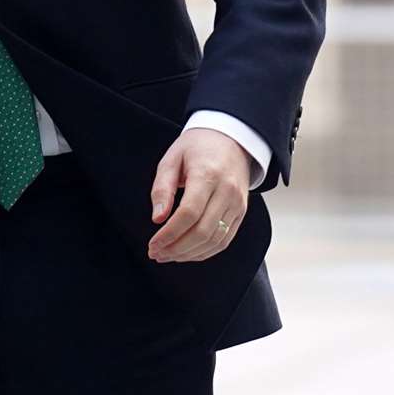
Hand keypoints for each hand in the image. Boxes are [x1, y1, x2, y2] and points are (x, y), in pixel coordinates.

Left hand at [147, 128, 249, 263]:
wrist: (231, 139)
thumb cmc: (197, 147)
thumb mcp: (172, 158)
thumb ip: (162, 188)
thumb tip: (157, 218)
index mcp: (207, 174)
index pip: (189, 213)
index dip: (170, 234)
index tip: (153, 244)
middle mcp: (226, 191)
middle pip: (202, 231)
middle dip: (176, 249)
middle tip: (156, 253)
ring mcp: (237, 204)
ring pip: (214, 240)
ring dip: (189, 254)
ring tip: (168, 255)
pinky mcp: (241, 212)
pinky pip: (224, 240)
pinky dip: (205, 252)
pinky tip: (187, 252)